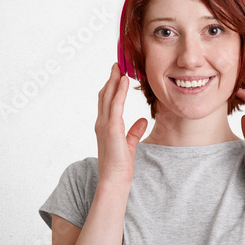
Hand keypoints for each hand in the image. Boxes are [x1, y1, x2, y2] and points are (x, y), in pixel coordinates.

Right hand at [95, 63, 147, 183]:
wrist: (114, 179)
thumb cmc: (120, 166)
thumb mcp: (129, 145)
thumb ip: (134, 132)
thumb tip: (142, 121)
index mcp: (105, 127)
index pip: (107, 102)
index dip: (111, 87)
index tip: (117, 75)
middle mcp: (102, 123)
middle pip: (105, 95)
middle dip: (111, 79)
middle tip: (117, 64)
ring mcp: (104, 125)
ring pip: (108, 97)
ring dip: (113, 80)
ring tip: (119, 67)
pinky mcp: (111, 128)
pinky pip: (115, 105)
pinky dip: (119, 91)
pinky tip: (124, 81)